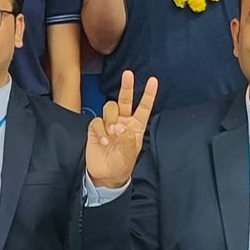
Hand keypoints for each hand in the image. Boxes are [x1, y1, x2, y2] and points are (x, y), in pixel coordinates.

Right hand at [86, 70, 155, 187]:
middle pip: (124, 100)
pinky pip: (97, 121)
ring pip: (110, 108)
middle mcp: (123, 122)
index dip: (148, 94)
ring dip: (111, 118)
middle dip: (126, 87)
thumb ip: (128, 140)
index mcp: (136, 126)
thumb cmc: (122, 164)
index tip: (153, 81)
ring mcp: (109, 124)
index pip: (143, 107)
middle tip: (128, 74)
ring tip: (112, 132)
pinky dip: (100, 130)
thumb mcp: (130, 155)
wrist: (106, 175)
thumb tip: (122, 127)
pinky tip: (103, 141)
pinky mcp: (96, 129)